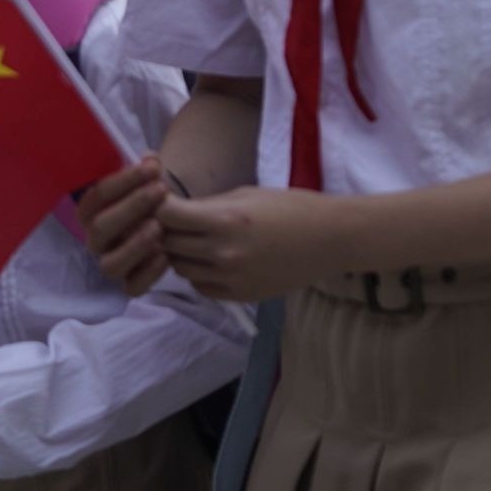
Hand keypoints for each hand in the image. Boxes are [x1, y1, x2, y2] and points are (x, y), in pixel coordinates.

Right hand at [80, 155, 172, 293]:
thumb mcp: (149, 180)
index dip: (123, 180)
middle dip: (131, 207)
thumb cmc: (153, 195)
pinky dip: (148, 274)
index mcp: (93, 211)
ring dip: (135, 245)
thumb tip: (150, 158)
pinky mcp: (131, 281)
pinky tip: (166, 255)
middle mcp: (97, 239)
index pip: (97, 196)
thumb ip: (147, 169)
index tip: (152, 166)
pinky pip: (132, 288)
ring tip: (159, 226)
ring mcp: (112, 261)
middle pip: (100, 229)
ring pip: (110, 265)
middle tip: (160, 190)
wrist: (171, 217)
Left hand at [159, 186, 348, 302]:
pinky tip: (215, 259)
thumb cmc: (293, 207)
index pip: (166, 216)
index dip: (158, 207)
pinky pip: (200, 285)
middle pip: (167, 243)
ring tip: (197, 241)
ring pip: (179, 268)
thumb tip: (173, 210)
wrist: (331, 239)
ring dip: (181, 253)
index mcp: (225, 220)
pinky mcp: (237, 295)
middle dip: (166, 230)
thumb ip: (208, 205)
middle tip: (176, 221)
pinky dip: (199, 273)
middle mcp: (222, 252)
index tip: (162, 202)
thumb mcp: (248, 194)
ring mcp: (229, 278)